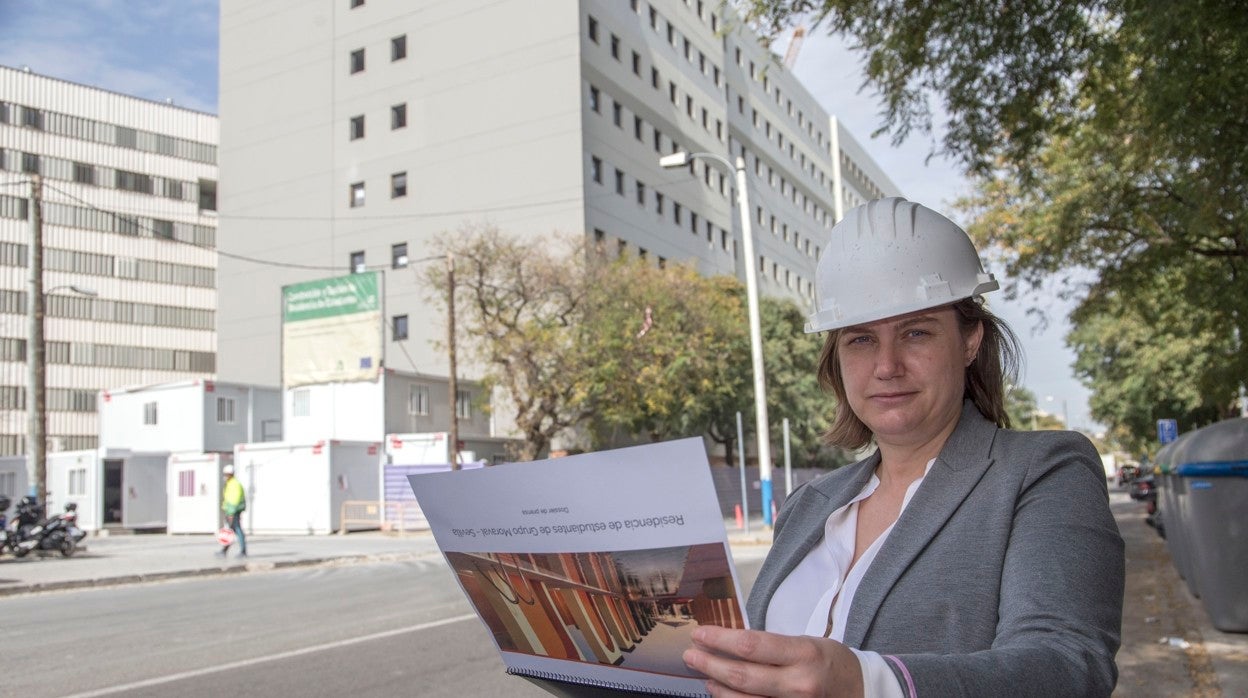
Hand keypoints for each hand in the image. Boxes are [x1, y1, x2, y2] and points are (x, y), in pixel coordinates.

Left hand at [682, 625, 864, 697]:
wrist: (860, 690)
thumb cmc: (830, 662)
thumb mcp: (806, 642)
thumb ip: (771, 646)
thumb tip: (728, 642)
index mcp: (804, 654)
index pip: (752, 645)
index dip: (720, 639)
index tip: (700, 633)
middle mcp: (799, 684)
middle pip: (742, 676)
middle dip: (710, 663)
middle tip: (691, 654)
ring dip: (717, 687)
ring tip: (705, 674)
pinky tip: (721, 693)